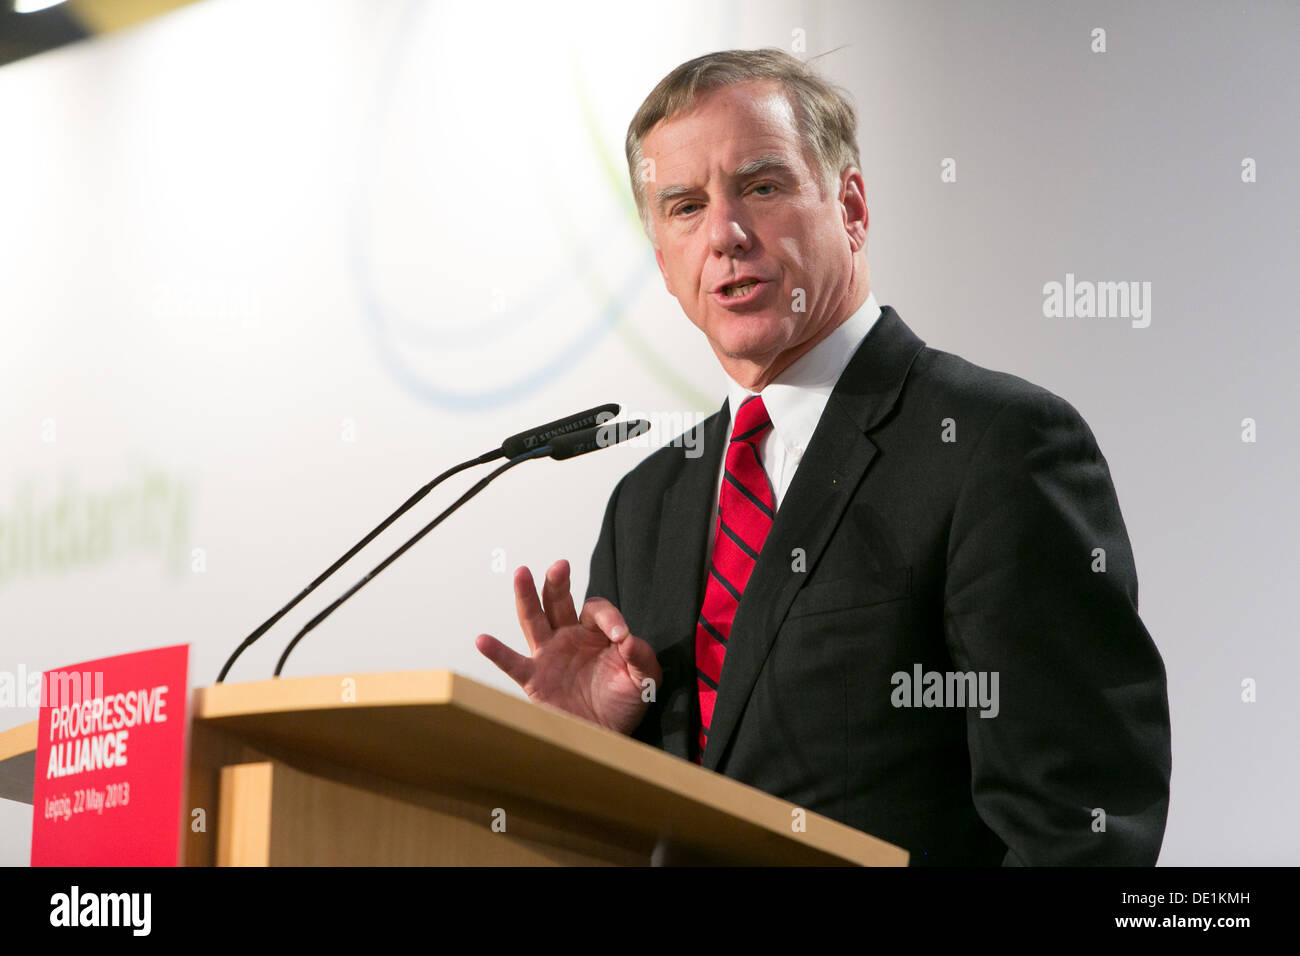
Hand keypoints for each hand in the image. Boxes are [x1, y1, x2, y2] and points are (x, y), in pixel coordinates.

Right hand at [475, 559, 661, 735]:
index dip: (609, 618)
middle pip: (559, 602)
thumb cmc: (624, 704)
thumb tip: (629, 639)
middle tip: (561, 566)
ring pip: (534, 620)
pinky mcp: (534, 679)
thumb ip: (642, 657)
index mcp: (596, 632)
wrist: (608, 737)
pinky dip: (497, 652)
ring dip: (526, 597)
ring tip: (522, 573)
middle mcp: (570, 637)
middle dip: (558, 583)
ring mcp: (549, 655)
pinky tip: (483, 640)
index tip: (622, 636)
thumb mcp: (644, 680)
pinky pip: (513, 663)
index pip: (596, 611)